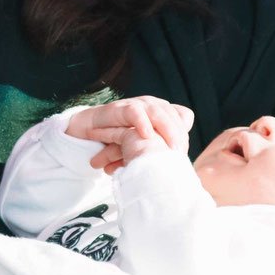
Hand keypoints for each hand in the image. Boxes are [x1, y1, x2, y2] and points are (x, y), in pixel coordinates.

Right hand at [64, 97, 192, 172]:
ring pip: (157, 112)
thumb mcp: (144, 147)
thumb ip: (160, 151)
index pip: (183, 117)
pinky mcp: (120, 108)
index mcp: (162, 112)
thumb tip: (180, 169)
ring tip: (169, 148)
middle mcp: (152, 105)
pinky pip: (134, 112)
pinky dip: (142, 123)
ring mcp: (136, 105)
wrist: (89, 132)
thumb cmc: (119, 142)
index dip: (185, 133)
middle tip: (179, 155)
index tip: (183, 153)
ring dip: (166, 130)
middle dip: (178, 135)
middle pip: (174, 115)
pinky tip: (147, 136)